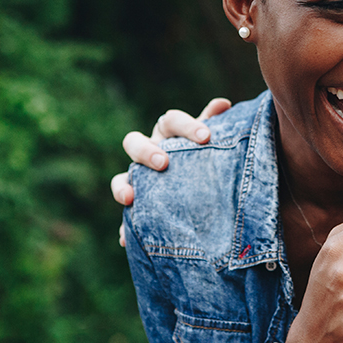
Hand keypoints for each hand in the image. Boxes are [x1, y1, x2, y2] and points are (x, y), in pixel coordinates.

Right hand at [111, 98, 231, 244]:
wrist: (204, 191)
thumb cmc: (206, 157)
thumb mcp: (213, 143)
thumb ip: (216, 123)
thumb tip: (223, 103)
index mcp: (168, 132)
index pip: (170, 121)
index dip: (186, 125)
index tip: (205, 137)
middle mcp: (148, 151)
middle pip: (134, 142)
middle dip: (146, 151)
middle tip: (164, 163)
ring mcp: (138, 178)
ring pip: (119, 178)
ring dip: (121, 186)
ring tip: (130, 198)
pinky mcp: (137, 206)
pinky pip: (125, 218)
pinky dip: (124, 228)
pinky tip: (125, 239)